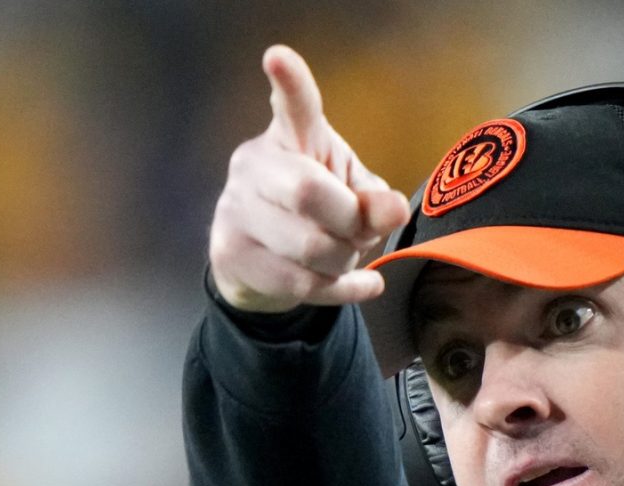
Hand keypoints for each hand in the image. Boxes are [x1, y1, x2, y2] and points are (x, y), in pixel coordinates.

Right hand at [208, 46, 412, 311]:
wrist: (257, 261)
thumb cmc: (315, 213)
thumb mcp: (352, 196)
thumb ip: (375, 199)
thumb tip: (393, 210)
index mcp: (291, 137)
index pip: (293, 106)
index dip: (290, 83)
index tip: (278, 57)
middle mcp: (255, 165)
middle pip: (310, 194)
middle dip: (349, 223)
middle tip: (360, 232)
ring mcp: (235, 208)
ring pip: (308, 248)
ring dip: (343, 260)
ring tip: (346, 255)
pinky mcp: (230, 252)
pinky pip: (300, 283)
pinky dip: (343, 289)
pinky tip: (365, 285)